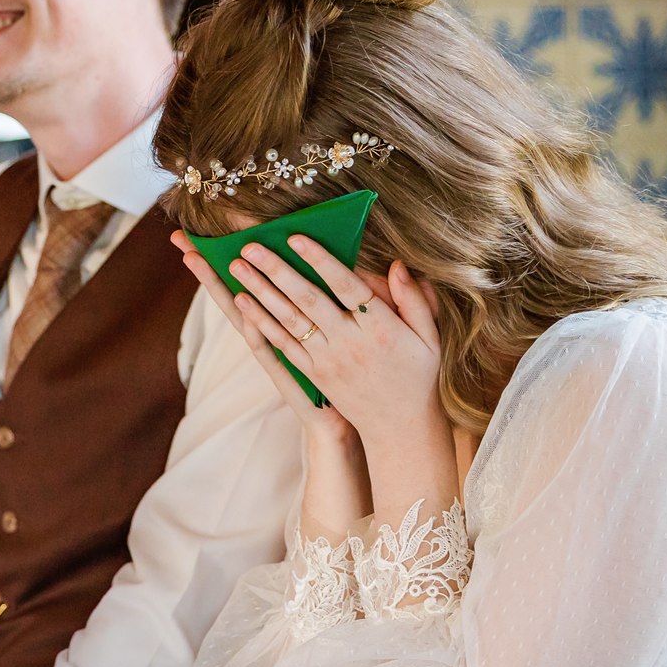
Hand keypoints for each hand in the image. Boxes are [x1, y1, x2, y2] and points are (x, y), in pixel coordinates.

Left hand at [169, 230, 443, 445]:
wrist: (400, 428)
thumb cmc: (418, 375)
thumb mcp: (429, 338)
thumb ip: (415, 301)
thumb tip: (397, 266)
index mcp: (380, 329)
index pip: (346, 287)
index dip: (320, 261)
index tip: (296, 238)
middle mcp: (350, 343)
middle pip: (308, 300)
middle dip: (278, 270)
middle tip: (250, 246)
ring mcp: (327, 360)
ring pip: (289, 320)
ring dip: (261, 292)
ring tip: (237, 266)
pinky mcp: (314, 374)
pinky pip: (284, 345)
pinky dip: (262, 323)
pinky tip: (243, 303)